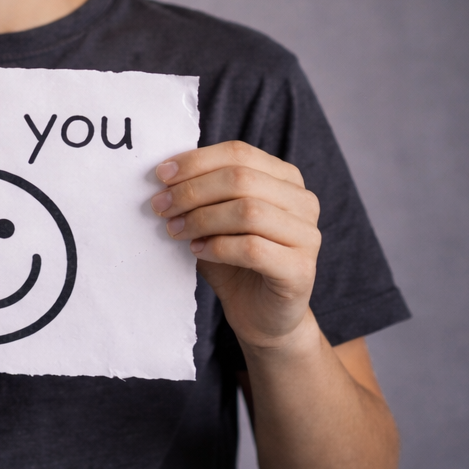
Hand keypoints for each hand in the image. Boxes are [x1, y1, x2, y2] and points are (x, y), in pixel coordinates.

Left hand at [151, 141, 320, 350]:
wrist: (260, 315)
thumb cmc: (234, 260)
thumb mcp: (214, 217)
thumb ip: (200, 192)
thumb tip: (164, 173)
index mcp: (284, 178)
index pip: (239, 152)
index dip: (197, 161)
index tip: (161, 175)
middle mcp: (303, 201)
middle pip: (241, 179)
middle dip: (192, 190)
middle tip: (160, 206)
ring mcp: (307, 235)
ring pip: (248, 211)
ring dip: (202, 219)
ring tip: (175, 230)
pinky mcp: (301, 270)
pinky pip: (253, 249)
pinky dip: (217, 247)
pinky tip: (198, 251)